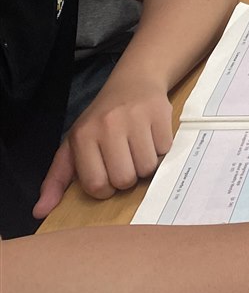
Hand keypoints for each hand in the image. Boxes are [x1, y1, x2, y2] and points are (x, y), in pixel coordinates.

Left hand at [33, 73, 172, 217]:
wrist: (134, 81)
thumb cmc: (101, 120)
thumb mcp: (74, 145)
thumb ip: (56, 180)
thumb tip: (40, 211)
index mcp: (83, 136)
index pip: (97, 185)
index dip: (106, 188)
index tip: (108, 175)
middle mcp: (107, 125)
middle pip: (125, 179)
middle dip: (129, 177)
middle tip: (126, 160)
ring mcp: (135, 117)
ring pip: (148, 167)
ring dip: (146, 164)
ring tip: (139, 147)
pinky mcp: (159, 112)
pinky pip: (165, 150)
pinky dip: (161, 148)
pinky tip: (152, 135)